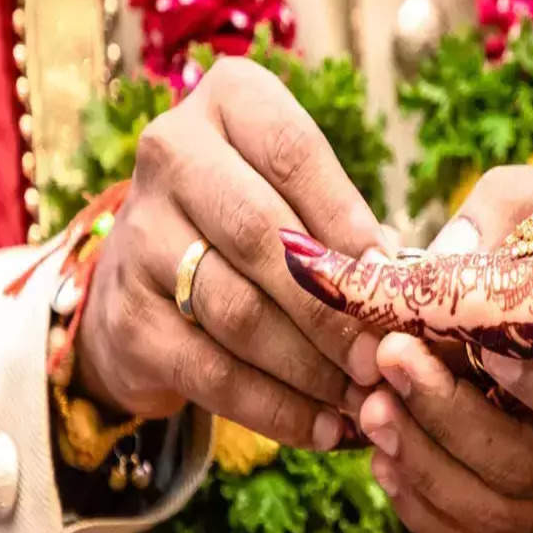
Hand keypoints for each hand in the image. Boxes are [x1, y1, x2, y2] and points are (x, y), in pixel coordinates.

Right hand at [76, 58, 386, 449]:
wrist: (145, 283)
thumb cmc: (257, 228)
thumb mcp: (301, 201)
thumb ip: (349, 230)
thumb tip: (408, 286)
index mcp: (228, 104)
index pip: (294, 152)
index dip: (350, 221)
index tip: (397, 284)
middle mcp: (170, 154)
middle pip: (262, 236)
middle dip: (334, 308)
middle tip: (385, 359)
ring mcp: (138, 235)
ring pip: (238, 311)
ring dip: (311, 367)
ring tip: (364, 399)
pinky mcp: (125, 316)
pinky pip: (210, 371)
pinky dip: (274, 407)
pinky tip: (322, 428)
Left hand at [301, 162, 532, 532]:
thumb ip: (505, 214)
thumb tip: (440, 257)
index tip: (475, 343)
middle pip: (525, 465)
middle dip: (444, 413)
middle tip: (388, 357)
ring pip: (490, 510)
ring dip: (419, 458)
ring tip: (370, 405)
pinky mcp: (528, 519)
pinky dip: (417, 503)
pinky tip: (382, 455)